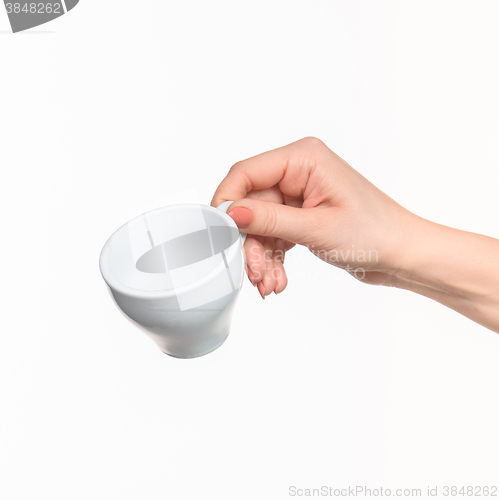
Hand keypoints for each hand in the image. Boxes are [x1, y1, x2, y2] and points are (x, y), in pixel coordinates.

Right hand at [212, 137, 414, 296]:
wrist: (402, 255)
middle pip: (252, 204)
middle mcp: (299, 171)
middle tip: (253, 273)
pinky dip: (272, 257)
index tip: (219, 232)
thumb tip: (231, 213)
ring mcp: (299, 194)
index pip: (246, 172)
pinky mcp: (301, 214)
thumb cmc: (375, 233)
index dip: (228, 201)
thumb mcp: (316, 228)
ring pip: (260, 223)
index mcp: (304, 158)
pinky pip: (274, 233)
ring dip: (261, 256)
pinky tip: (278, 278)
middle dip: (250, 243)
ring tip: (269, 283)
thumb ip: (269, 219)